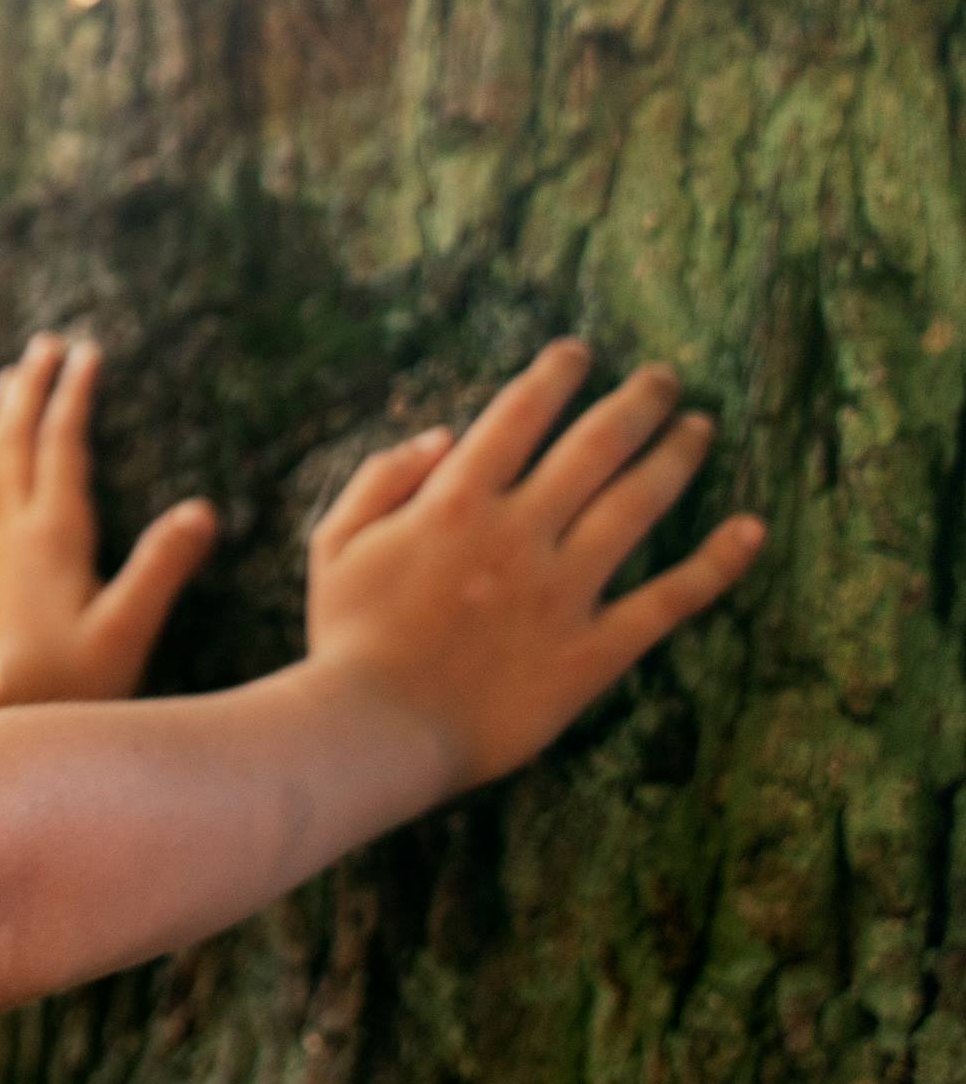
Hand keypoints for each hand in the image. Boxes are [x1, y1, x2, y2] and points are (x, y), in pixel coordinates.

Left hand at [0, 330, 218, 704]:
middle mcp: (18, 529)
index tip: (87, 350)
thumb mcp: (128, 628)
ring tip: (10, 375)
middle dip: (33, 387)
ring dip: (4, 413)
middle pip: (20, 439)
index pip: (63, 445)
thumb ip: (161, 569)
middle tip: (46, 341)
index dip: (74, 395)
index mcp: (54, 534)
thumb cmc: (72, 680)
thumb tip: (201, 511)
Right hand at [302, 337, 769, 797]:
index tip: (580, 353)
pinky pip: (669, 600)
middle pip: (596, 446)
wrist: (376, 730)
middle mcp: (519, 533)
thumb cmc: (346, 637)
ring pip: (637, 504)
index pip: (519, 414)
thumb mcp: (335, 542)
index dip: (555, 375)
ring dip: (677, 457)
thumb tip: (443, 435)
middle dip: (637, 402)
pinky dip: (717, 563)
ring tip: (700, 427)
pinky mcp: (593, 650)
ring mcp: (562, 591)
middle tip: (666, 379)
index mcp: (454, 501)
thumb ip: (382, 478)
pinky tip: (749, 529)